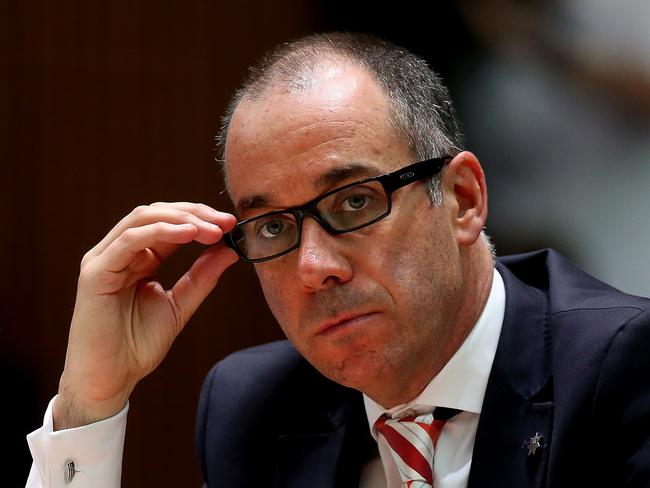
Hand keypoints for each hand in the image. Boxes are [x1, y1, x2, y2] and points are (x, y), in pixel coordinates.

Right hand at [54, 202, 237, 428]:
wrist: (110, 380)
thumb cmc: (138, 345)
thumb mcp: (180, 305)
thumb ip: (202, 277)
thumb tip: (229, 250)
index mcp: (140, 258)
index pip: (170, 223)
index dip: (201, 219)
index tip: (231, 224)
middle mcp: (120, 253)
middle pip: (158, 213)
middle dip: (195, 213)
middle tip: (225, 222)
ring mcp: (105, 259)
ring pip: (143, 218)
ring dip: (181, 218)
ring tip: (211, 228)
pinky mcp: (95, 272)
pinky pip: (128, 240)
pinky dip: (160, 231)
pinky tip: (188, 233)